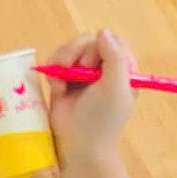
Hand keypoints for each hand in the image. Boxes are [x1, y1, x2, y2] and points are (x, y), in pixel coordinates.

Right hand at [42, 29, 137, 167]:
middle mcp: (103, 70)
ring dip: (63, 60)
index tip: (94, 64)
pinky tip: (57, 88)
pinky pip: (56, 61)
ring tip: (60, 80)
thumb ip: (114, 57)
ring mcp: (83, 74)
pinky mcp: (64, 80)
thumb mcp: (116, 87)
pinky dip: (53, 71)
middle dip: (78, 52)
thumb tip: (102, 32)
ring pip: (70, 48)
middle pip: (89, 41)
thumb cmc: (102, 118)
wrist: (79, 145)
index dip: (100, 47)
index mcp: (123, 71)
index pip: (113, 41)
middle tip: (77, 71)